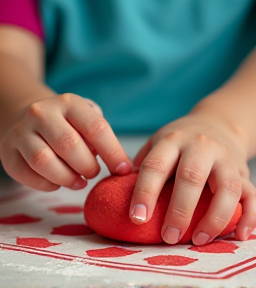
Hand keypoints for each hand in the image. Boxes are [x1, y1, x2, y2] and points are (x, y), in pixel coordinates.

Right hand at [0, 93, 131, 190]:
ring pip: (45, 162)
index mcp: (70, 103)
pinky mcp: (8, 151)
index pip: (96, 129)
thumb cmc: (68, 124)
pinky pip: (27, 175)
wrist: (29, 117)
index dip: (113, 153)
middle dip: (88, 167)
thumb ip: (101, 138)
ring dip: (67, 179)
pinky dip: (47, 185)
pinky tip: (57, 181)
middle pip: (70, 146)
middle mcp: (42, 113)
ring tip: (79, 182)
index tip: (123, 170)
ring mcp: (21, 131)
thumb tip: (120, 166)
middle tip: (94, 173)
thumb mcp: (87, 121)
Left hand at [129, 112, 255, 244]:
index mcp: (172, 140)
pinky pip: (252, 194)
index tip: (137, 218)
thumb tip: (121, 192)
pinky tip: (239, 234)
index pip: (156, 166)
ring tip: (198, 240)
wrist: (216, 124)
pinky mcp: (243, 171)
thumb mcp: (158, 142)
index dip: (145, 192)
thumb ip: (144, 164)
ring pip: (226, 188)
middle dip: (179, 210)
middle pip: (191, 177)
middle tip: (168, 237)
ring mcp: (225, 158)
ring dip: (213, 218)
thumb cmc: (180, 140)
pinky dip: (249, 216)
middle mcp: (200, 146)